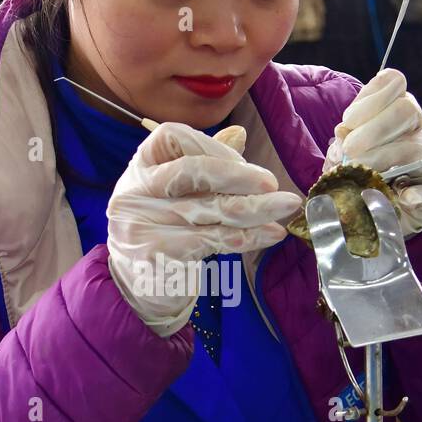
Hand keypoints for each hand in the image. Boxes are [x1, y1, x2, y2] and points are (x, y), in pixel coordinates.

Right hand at [107, 122, 302, 335]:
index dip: (212, 145)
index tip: (243, 161)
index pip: (172, 137)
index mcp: (139, 166)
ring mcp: (142, 225)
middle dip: (237, 176)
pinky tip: (270, 234)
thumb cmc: (162, 232)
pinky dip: (248, 237)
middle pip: (190, 172)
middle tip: (272, 183)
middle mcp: (134, 191)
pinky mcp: (158, 257)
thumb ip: (204, 163)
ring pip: (209, 210)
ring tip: (286, 207)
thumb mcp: (175, 193)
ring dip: (255, 208)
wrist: (135, 288)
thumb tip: (240, 133)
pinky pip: (213, 241)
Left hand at [323, 69, 421, 237]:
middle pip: (404, 109)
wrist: (384, 206)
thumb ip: (344, 140)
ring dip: (382, 156)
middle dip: (373, 128)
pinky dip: (416, 193)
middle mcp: (416, 124)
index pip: (392, 82)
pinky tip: (403, 197)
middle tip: (350, 148)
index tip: (349, 119)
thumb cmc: (363, 167)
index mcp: (395, 105)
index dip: (370, 97)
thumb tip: (342, 137)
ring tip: (359, 169)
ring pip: (413, 145)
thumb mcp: (348, 148)